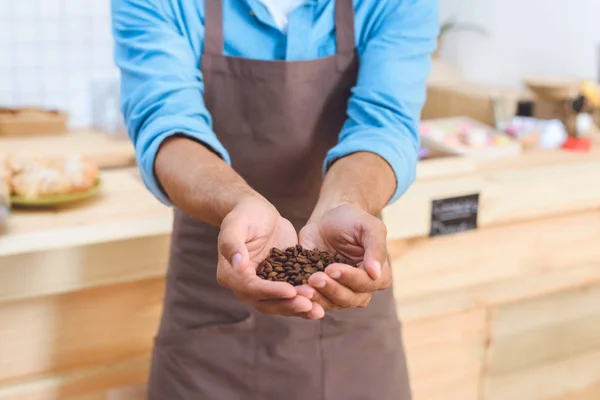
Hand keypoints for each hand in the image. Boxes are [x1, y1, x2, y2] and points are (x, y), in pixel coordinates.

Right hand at [217, 196, 313, 316]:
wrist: (259, 212)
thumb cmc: (245, 214)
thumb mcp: (236, 224)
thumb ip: (233, 243)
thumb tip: (238, 265)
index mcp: (231, 274)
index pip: (250, 288)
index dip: (270, 291)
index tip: (290, 290)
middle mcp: (245, 286)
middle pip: (265, 303)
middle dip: (287, 305)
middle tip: (309, 305)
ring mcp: (263, 287)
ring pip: (279, 304)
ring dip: (298, 309)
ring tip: (318, 311)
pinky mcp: (280, 283)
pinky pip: (291, 298)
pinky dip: (305, 302)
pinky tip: (321, 306)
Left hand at [298, 202, 391, 317]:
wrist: (329, 217)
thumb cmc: (354, 220)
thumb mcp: (370, 227)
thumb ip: (376, 247)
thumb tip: (375, 273)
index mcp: (378, 276)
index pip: (365, 283)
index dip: (348, 277)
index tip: (332, 268)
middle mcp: (360, 290)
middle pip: (347, 298)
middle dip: (330, 289)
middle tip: (314, 278)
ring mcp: (338, 293)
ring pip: (329, 303)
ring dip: (316, 298)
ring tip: (301, 289)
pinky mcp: (319, 291)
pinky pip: (312, 300)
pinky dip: (303, 299)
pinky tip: (293, 292)